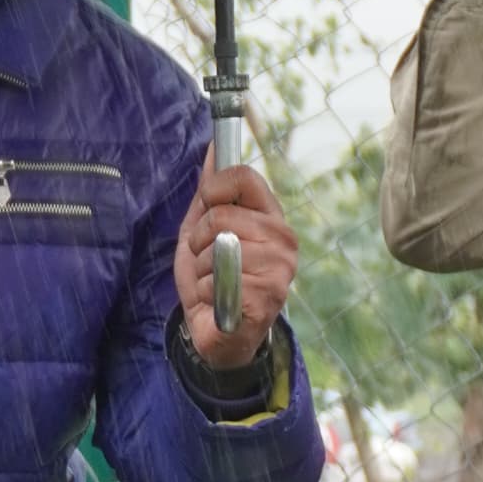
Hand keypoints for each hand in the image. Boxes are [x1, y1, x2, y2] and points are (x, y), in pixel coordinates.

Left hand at [174, 151, 296, 371]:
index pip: (243, 176)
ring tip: (215, 285)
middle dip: (199, 241)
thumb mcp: (203, 230)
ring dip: (201, 270)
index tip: (206, 207)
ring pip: (215, 248)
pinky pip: (216, 279)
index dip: (213, 188)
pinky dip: (206, 293)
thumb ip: (209, 192)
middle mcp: (283, 239)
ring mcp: (279, 268)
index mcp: (270, 217)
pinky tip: (220, 303)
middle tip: (209, 261)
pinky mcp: (267, 296)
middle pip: (220, 214)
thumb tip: (213, 146)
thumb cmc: (213, 280)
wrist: (220, 335)